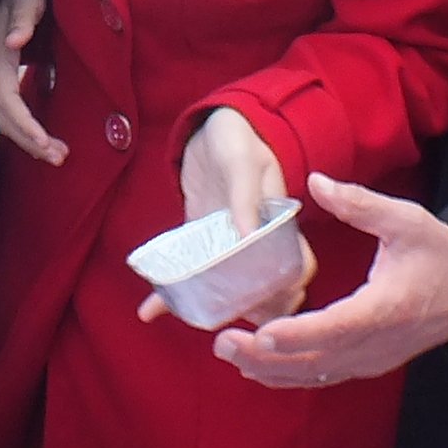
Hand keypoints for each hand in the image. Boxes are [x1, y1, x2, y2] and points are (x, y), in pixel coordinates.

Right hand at [0, 0, 61, 163]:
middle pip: (3, 116)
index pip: (7, 100)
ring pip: (2, 116)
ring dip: (26, 138)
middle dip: (29, 141)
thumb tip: (15, 43)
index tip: (46, 144)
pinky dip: (21, 127)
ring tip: (55, 154)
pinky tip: (38, 137)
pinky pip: (5, 108)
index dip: (25, 125)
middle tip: (59, 158)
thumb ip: (22, 19)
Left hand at [140, 109, 296, 323]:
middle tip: (224, 315)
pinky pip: (192, 275)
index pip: (297, 269)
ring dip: (213, 308)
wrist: (212, 131)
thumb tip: (248, 235)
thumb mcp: (243, 161)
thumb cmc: (236, 140)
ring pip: (229, 290)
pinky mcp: (202, 246)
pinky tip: (150, 310)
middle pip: (264, 290)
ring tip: (190, 313)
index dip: (288, 293)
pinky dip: (171, 295)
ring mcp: (230, 248)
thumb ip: (247, 196)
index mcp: (282, 225)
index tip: (266, 305)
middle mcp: (259, 243)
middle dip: (249, 310)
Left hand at [214, 171, 447, 389]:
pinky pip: (324, 376)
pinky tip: (257, 366)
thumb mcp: (407, 220)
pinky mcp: (368, 364)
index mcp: (385, 309)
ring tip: (228, 352)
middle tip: (222, 342)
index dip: (297, 334)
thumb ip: (359, 204)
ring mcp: (372, 359)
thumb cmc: (441, 253)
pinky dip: (289, 374)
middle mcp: (377, 343)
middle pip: (316, 360)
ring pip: (316, 374)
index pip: (336, 328)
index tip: (261, 333)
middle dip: (265, 355)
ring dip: (270, 368)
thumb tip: (316, 181)